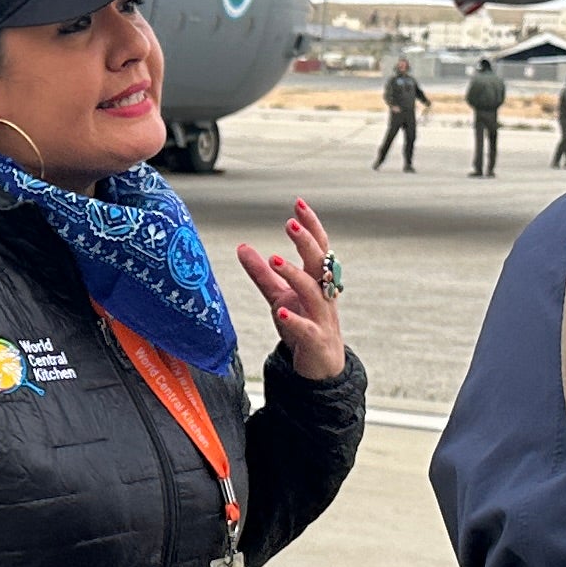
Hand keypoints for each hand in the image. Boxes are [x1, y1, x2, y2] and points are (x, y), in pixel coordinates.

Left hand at [235, 199, 347, 381]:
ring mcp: (322, 317)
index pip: (318, 247)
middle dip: (306, 242)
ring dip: (294, 274)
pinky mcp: (316, 340)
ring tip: (274, 259)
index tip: (298, 203)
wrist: (321, 363)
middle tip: (289, 224)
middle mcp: (323, 294)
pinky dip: (294, 320)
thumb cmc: (304, 323)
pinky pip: (306, 328)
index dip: (311, 225)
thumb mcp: (279, 295)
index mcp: (316, 279)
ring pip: (313, 292)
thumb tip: (241, 246)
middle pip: (319, 263)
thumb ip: (262, 273)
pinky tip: (279, 312)